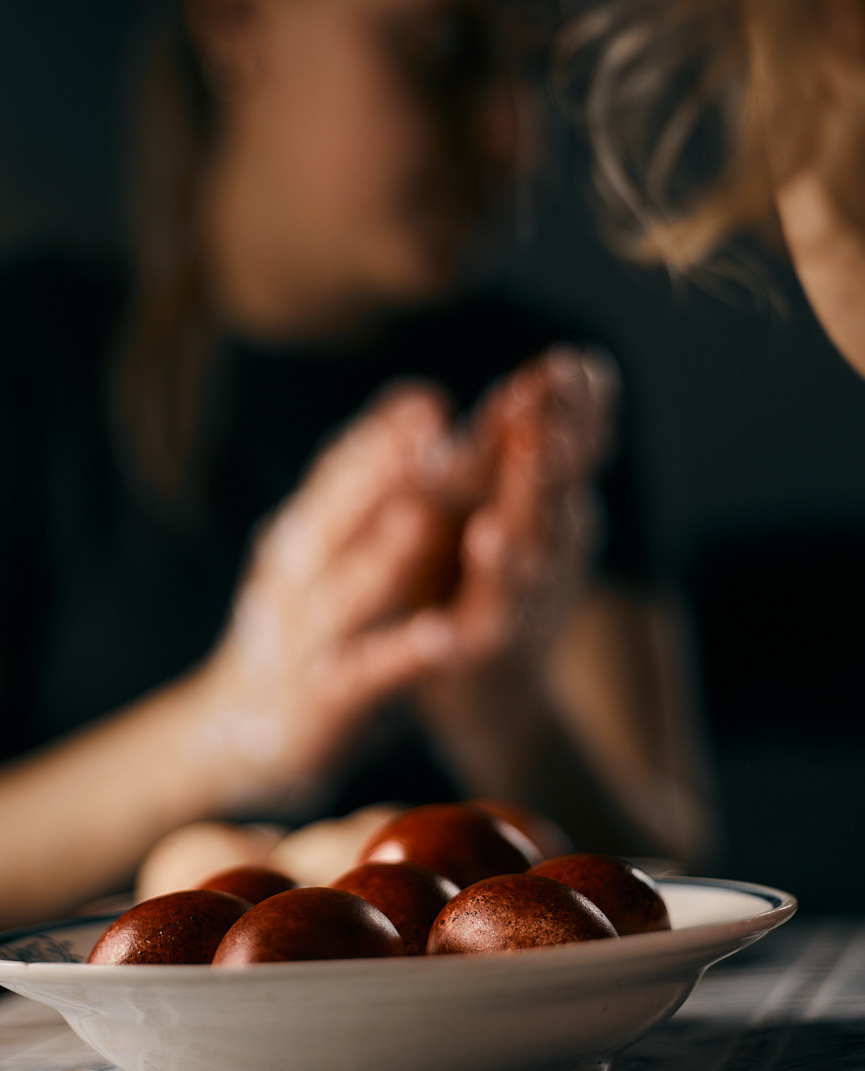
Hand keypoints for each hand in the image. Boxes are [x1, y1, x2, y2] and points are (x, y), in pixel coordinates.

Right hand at [184, 385, 461, 812]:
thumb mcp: (320, 561)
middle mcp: (291, 583)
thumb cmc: (300, 635)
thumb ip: (362, 500)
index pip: (333, 478)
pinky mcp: (321, 702)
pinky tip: (442, 636)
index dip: (376, 439)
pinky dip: (401, 654)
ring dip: (383, 554)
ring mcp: (302, 642)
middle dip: (378, 474)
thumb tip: (417, 421)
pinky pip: (365, 672)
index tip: (425, 399)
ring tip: (422, 518)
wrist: (232, 739)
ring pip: (344, 591)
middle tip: (428, 432)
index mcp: (297, 541)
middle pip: (334, 519)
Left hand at [412, 348, 616, 777]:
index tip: (580, 361)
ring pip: (535, 537)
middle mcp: (549, 552)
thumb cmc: (491, 594)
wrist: (495, 710)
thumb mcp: (513, 514)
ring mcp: (523, 599)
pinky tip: (491, 536)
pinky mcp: (489, 643)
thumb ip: (527, 451)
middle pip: (558, 481)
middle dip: (560, 429)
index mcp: (551, 514)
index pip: (570, 449)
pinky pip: (497, 603)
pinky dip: (500, 571)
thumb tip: (572, 366)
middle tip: (562, 382)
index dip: (578, 408)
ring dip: (535, 490)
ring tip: (535, 447)